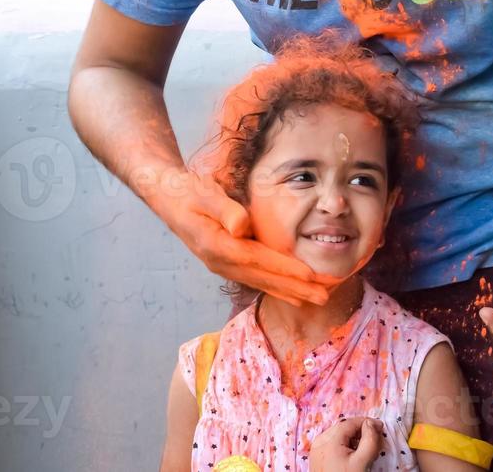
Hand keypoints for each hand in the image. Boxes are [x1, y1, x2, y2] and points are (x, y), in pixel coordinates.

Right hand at [154, 167, 340, 306]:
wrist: (169, 198)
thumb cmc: (188, 191)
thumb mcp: (204, 194)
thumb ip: (224, 209)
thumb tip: (241, 226)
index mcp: (216, 246)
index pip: (257, 260)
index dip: (284, 269)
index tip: (310, 276)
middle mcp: (220, 261)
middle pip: (262, 278)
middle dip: (294, 288)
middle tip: (324, 296)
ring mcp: (223, 264)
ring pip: (261, 281)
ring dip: (288, 291)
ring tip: (314, 299)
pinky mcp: (227, 261)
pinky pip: (255, 277)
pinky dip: (275, 286)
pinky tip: (291, 293)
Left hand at [308, 417, 383, 471]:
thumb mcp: (362, 463)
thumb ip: (369, 440)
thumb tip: (371, 423)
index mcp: (329, 440)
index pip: (351, 422)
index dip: (368, 423)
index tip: (381, 428)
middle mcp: (320, 441)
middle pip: (345, 428)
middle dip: (361, 432)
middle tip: (376, 441)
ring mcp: (317, 450)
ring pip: (339, 436)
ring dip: (354, 439)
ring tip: (366, 450)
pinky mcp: (317, 458)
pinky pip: (333, 445)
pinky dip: (345, 446)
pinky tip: (354, 456)